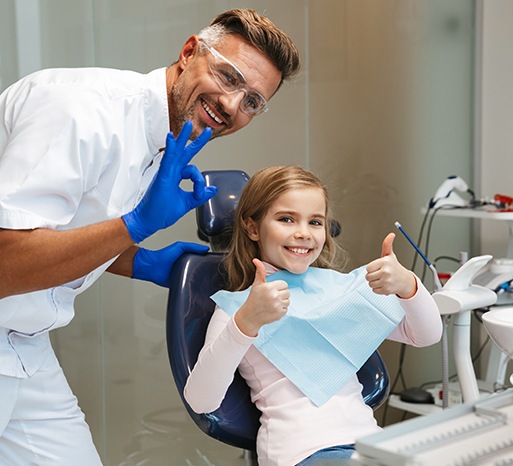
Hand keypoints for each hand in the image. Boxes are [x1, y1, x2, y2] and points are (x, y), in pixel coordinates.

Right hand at [122, 121, 216, 242]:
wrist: (148, 221)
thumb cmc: (162, 212)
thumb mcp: (187, 203)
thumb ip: (199, 195)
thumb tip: (212, 189)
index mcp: (176, 176)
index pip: (192, 171)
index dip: (199, 181)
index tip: (200, 192)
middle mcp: (171, 172)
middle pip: (185, 153)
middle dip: (196, 141)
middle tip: (207, 131)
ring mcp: (166, 173)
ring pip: (176, 152)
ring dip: (183, 138)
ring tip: (189, 125)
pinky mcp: (162, 177)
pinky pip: (167, 160)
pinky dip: (170, 149)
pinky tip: (172, 138)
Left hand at [132, 241, 208, 286]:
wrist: (152, 267)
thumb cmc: (163, 256)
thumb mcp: (179, 246)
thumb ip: (192, 246)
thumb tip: (205, 249)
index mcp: (186, 257)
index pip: (199, 258)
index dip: (206, 260)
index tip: (213, 261)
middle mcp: (185, 266)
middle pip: (198, 269)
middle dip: (204, 270)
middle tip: (211, 271)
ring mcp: (182, 275)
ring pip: (194, 278)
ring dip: (198, 278)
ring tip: (205, 279)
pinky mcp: (178, 283)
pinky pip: (187, 285)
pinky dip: (190, 285)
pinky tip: (195, 285)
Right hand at [234, 258, 289, 336]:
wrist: (250, 316)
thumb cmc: (254, 298)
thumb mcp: (257, 284)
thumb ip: (260, 271)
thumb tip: (256, 259)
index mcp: (270, 287)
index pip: (284, 284)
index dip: (279, 287)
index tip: (271, 291)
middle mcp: (274, 296)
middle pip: (288, 292)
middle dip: (281, 294)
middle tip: (272, 298)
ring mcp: (277, 305)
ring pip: (288, 301)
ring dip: (282, 302)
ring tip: (272, 303)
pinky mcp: (279, 314)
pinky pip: (286, 309)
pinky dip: (281, 310)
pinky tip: (273, 309)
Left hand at [365, 232, 416, 298]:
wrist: (405, 281)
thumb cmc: (394, 267)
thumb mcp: (390, 255)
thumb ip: (387, 245)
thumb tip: (391, 234)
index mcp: (385, 262)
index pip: (368, 268)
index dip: (371, 268)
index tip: (378, 268)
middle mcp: (386, 271)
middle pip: (367, 277)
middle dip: (372, 276)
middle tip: (380, 274)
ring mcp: (386, 281)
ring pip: (370, 284)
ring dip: (374, 283)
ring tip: (383, 279)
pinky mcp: (387, 290)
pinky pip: (374, 290)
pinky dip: (378, 289)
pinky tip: (385, 285)